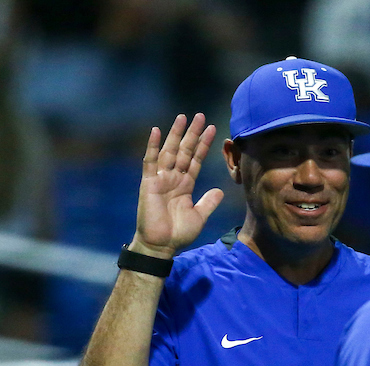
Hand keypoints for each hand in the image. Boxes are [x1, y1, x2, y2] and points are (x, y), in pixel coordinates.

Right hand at [131, 113, 225, 259]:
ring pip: (169, 151)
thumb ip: (208, 202)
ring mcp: (160, 179)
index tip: (213, 129)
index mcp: (185, 185)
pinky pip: (150, 162)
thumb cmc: (178, 234)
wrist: (161, 246)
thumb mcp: (199, 216)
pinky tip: (156, 131)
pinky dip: (152, 146)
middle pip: (184, 151)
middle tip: (200, 116)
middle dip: (192, 134)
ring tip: (183, 117)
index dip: (204, 145)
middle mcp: (173, 178)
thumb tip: (220, 191)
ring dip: (176, 134)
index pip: (196, 160)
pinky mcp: (149, 183)